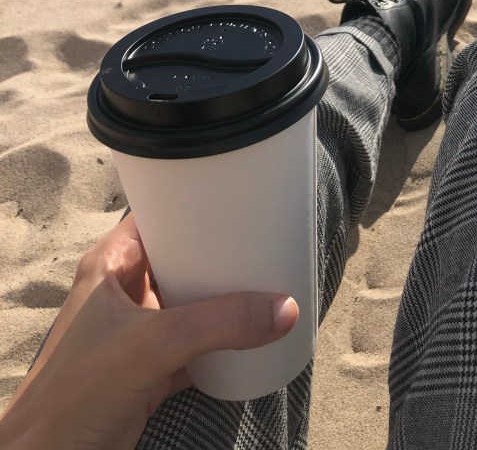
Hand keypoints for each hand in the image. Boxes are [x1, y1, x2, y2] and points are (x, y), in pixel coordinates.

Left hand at [0, 215, 297, 449]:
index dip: (194, 204)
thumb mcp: (152, 345)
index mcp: (112, 265)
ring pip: (191, 303)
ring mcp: (137, 332)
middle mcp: (124, 291)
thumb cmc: (74, 394)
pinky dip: (222, 342)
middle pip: (182, 258)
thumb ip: (219, 323)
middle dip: (220, 253)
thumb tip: (284, 308)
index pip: (158, 215)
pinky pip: (197, 345)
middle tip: (263, 239)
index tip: (238, 199)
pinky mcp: (149, 369)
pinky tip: (252, 335)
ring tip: (267, 280)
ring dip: (224, 299)